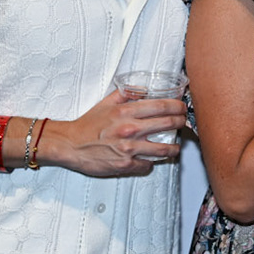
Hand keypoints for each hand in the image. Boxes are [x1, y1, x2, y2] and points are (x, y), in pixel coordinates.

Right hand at [41, 87, 185, 175]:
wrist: (70, 145)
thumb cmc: (87, 125)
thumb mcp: (106, 104)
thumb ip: (125, 94)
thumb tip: (142, 88)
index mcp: (126, 112)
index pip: (162, 106)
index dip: (178, 106)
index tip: (183, 108)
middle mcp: (130, 129)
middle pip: (168, 124)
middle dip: (181, 123)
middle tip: (183, 123)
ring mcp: (129, 148)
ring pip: (164, 149)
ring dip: (174, 148)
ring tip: (175, 147)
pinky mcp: (126, 164)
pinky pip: (148, 165)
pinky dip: (152, 162)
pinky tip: (152, 160)